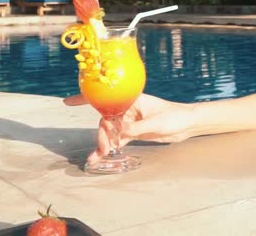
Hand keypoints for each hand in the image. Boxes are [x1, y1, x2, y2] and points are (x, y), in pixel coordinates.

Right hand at [63, 93, 195, 162]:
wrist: (187, 124)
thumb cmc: (175, 116)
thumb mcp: (156, 122)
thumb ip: (137, 127)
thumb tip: (119, 133)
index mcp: (132, 99)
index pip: (107, 97)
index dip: (86, 98)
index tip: (68, 101)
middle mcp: (128, 108)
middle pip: (106, 119)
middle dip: (101, 133)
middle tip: (103, 147)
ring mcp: (129, 121)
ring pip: (109, 131)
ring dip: (103, 143)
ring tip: (98, 156)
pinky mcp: (132, 132)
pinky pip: (116, 140)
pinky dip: (109, 147)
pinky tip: (100, 157)